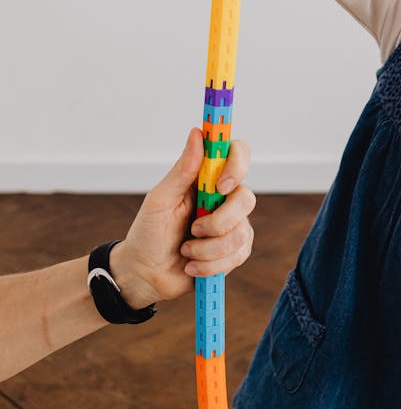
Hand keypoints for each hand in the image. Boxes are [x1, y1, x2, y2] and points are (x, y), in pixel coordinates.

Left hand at [109, 128, 254, 309]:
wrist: (145, 275)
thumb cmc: (148, 233)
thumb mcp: (160, 200)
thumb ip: (182, 169)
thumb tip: (198, 133)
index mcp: (206, 179)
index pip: (237, 154)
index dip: (237, 165)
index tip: (220, 186)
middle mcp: (224, 198)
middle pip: (246, 198)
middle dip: (219, 222)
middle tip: (193, 230)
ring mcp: (232, 225)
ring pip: (241, 232)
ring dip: (208, 249)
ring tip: (187, 251)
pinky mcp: (234, 251)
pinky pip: (237, 256)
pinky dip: (211, 265)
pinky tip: (193, 266)